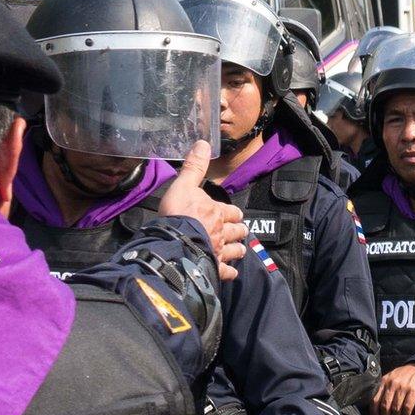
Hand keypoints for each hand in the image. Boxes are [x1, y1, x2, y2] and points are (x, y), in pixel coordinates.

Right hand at [160, 141, 245, 279]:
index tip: (236, 214)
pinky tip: (231, 272)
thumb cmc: (178, 214)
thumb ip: (194, 166)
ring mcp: (218, 251)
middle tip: (241, 232)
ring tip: (240, 250)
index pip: (231, 212)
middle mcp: (222, 232)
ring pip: (235, 251)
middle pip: (237, 232)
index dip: (234, 213)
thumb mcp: (184, 185)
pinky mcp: (213, 267)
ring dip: (238, 250)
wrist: (173, 242)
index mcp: (217, 212)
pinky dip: (229, 272)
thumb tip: (204, 142)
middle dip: (239, 231)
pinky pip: (225, 271)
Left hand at [369, 363, 414, 414]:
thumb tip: (378, 404)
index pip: (375, 399)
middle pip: (385, 406)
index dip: (374, 411)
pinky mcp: (414, 391)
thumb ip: (385, 387)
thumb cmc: (406, 374)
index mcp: (385, 381)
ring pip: (395, 408)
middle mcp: (392, 384)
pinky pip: (407, 407)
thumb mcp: (392, 377)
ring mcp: (403, 387)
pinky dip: (405, 414)